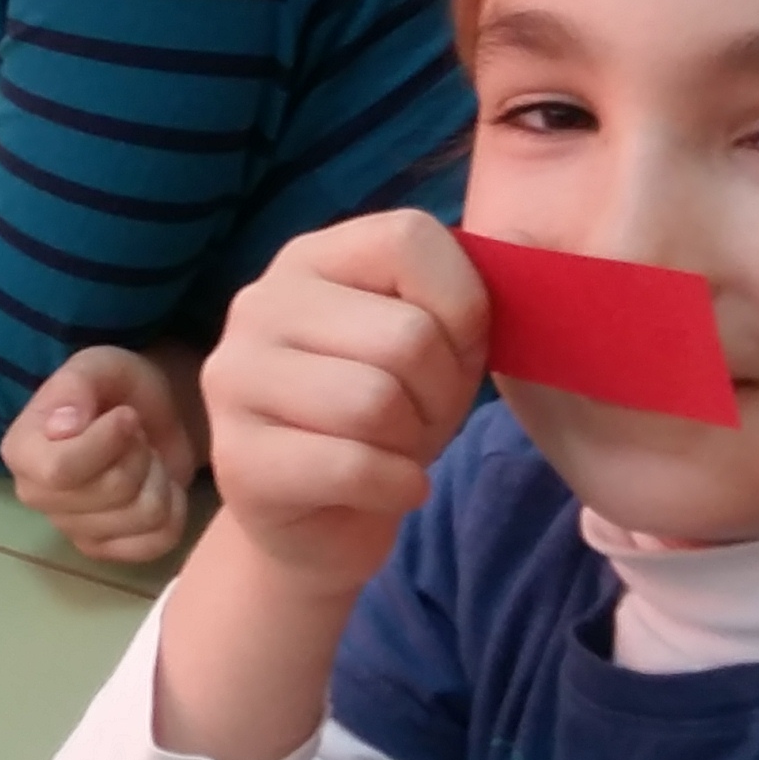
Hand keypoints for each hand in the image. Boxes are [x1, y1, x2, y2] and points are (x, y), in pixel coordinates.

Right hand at [5, 345, 199, 563]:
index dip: (107, 443)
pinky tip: (156, 484)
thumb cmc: (116, 387)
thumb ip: (76, 385)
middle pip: (112, 491)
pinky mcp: (107, 550)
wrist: (147, 414)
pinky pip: (160, 539)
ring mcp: (72, 529)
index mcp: (22, 451)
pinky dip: (174, 507)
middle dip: (139, 453)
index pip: (62, 471)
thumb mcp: (97, 366)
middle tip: (135, 435)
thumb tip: (63, 428)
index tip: (126, 416)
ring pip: (143, 515)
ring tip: (145, 457)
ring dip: (158, 477)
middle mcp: (36, 497)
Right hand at [200, 210, 488, 600]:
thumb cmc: (385, 421)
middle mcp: (259, 304)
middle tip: (419, 418)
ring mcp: (234, 378)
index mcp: (310, 259)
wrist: (317, 520)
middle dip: (441, 393)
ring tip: (395, 451)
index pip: (407, 239)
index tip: (452, 350)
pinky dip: (397, 487)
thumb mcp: (437, 351)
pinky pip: (354, 467)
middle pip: (405, 336)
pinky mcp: (235, 457)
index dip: (461, 303)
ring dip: (413, 443)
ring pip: (376, 403)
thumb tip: (524, 243)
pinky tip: (385, 489)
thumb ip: (467, 299)